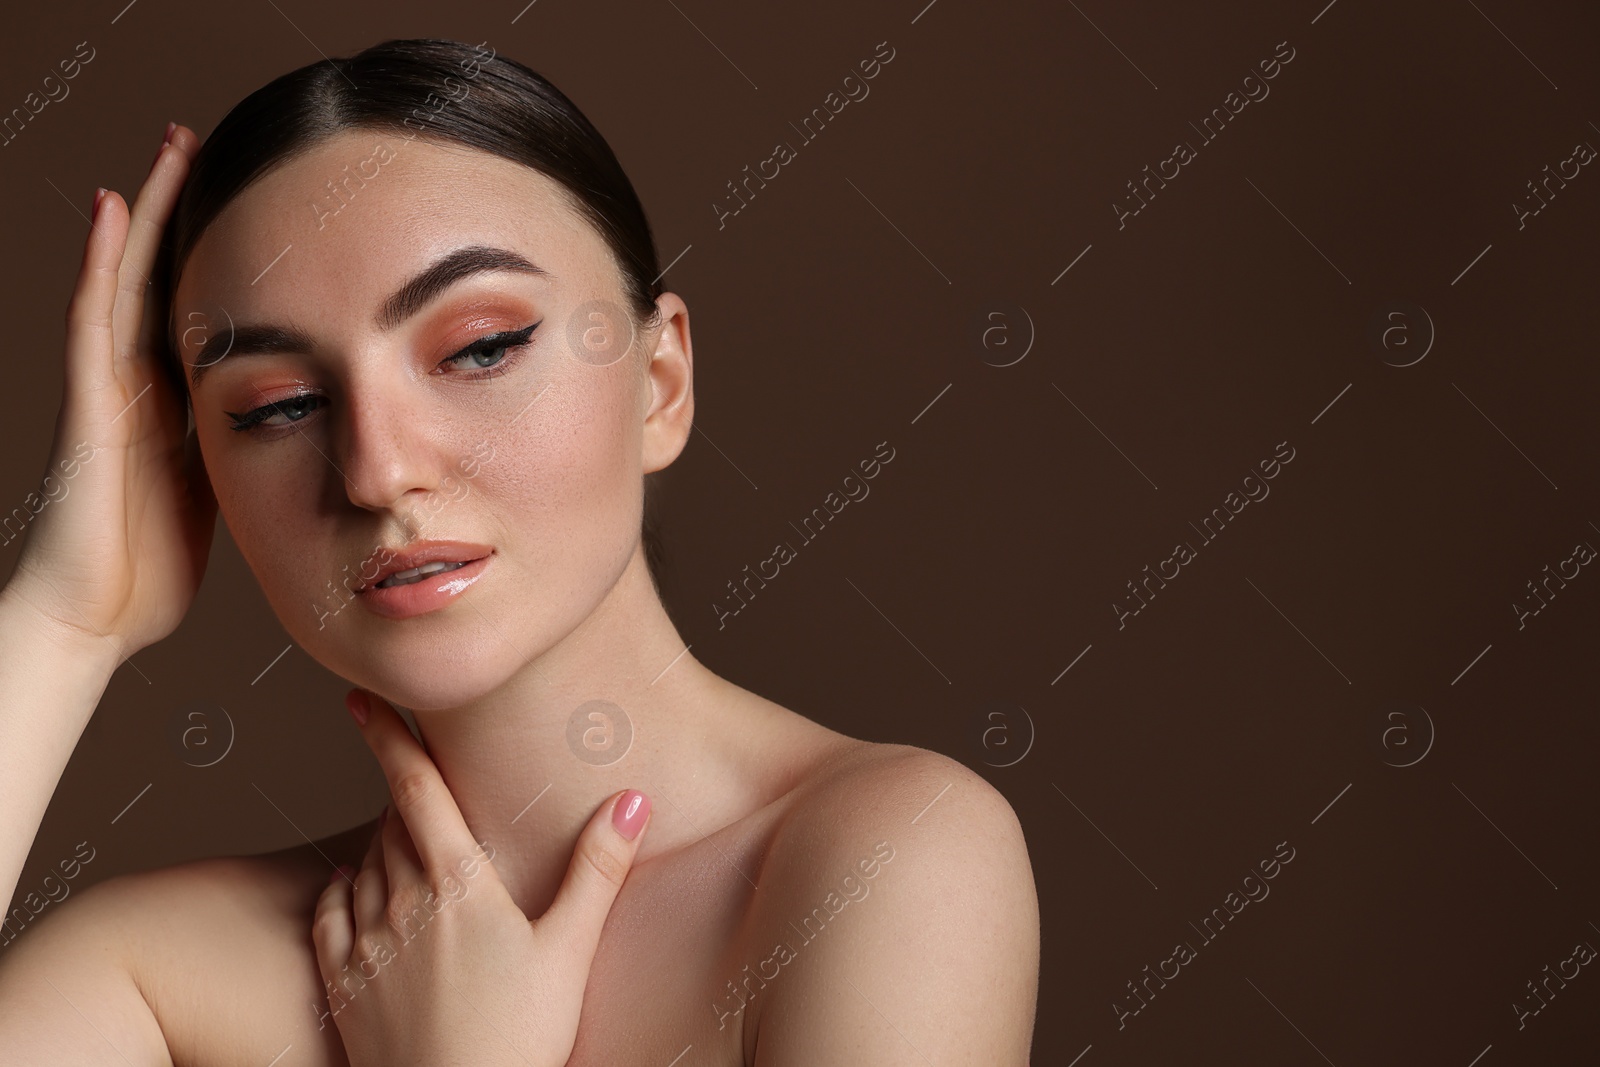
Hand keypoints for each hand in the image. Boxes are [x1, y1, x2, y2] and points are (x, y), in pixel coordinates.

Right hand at [5, 123, 216, 661]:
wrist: (92, 620)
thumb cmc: (149, 575)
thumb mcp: (217, 499)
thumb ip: (240, 459)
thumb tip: (300, 442)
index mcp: (175, 407)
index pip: (200, 314)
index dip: (225, 261)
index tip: (262, 209)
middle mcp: (139, 385)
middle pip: (164, 280)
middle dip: (188, 217)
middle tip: (215, 149)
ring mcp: (108, 388)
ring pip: (128, 279)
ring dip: (150, 213)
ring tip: (172, 147)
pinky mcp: (88, 403)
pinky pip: (94, 319)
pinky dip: (105, 263)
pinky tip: (117, 209)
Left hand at [312, 689, 651, 1066]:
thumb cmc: (520, 1038)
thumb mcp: (571, 950)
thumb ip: (598, 869)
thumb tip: (633, 798)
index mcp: (457, 885)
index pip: (413, 788)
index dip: (387, 737)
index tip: (360, 698)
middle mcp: (401, 903)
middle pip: (390, 823)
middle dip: (402, 795)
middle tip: (416, 778)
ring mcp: (365, 946)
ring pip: (362, 865)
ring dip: (379, 843)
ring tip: (403, 839)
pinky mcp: (342, 987)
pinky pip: (330, 916)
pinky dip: (343, 890)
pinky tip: (354, 891)